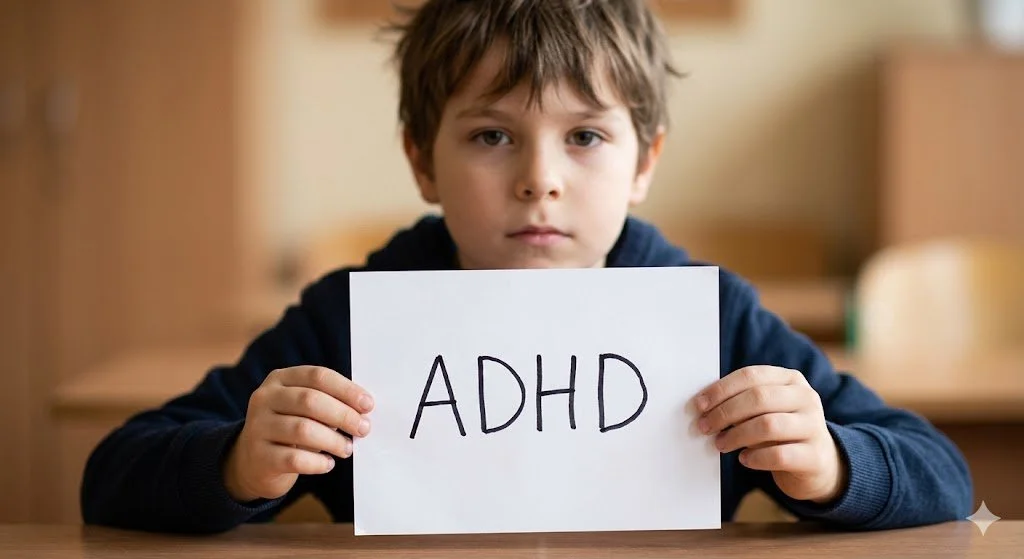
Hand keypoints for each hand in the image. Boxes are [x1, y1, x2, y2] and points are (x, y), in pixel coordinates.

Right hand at [223, 366, 373, 501]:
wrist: (254, 462)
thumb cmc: (291, 430)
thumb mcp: (304, 410)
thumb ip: (328, 404)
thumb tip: (363, 411)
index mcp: (280, 379)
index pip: (317, 376)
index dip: (346, 389)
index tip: (368, 405)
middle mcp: (264, 398)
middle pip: (310, 400)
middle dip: (343, 415)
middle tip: (363, 429)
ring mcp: (258, 427)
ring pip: (303, 430)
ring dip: (333, 440)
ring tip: (347, 449)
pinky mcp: (259, 456)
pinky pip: (294, 459)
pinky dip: (318, 462)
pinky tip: (328, 463)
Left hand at [692, 366, 846, 503]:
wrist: (818, 464)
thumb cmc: (781, 433)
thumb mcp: (766, 411)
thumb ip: (741, 403)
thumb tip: (703, 408)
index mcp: (790, 379)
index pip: (751, 375)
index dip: (721, 389)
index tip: (699, 405)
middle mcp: (806, 398)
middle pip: (758, 398)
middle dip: (725, 412)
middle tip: (705, 427)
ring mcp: (814, 426)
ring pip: (768, 425)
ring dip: (736, 435)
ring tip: (721, 444)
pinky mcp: (815, 456)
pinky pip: (779, 455)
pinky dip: (755, 457)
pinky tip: (744, 459)